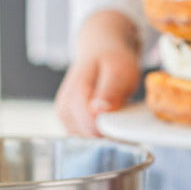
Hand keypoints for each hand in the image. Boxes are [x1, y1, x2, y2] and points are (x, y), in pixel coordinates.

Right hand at [55, 10, 141, 135]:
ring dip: (105, 130)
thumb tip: (98, 111)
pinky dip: (100, 130)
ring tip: (114, 108)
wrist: (99, 49)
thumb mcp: (119, 70)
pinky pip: (86, 136)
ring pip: (89, 140)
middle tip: (122, 110)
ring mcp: (64, 117)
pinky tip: (107, 114)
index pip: (92, 130)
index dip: (113, 130)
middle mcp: (64, 109)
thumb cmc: (112, 59)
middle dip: (110, 131)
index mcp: (75, 95)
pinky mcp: (68, 122)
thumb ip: (110, 91)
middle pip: (90, 138)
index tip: (126, 120)